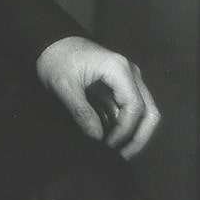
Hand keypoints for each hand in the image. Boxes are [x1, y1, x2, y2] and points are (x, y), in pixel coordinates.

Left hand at [35, 35, 160, 157]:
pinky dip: (125, 127)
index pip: (134, 107)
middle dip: (138, 138)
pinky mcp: (121, 85)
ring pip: (144, 112)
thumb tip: (97, 139)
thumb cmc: (56, 59)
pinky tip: (111, 141)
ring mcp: (128, 78)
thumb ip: (81, 112)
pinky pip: (131, 110)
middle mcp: (130, 73)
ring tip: (118, 153)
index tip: (107, 147)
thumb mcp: (64, 86)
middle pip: (149, 112)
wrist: (51, 42)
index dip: (124, 132)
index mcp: (118, 69)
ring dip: (134, 134)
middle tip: (121, 157)